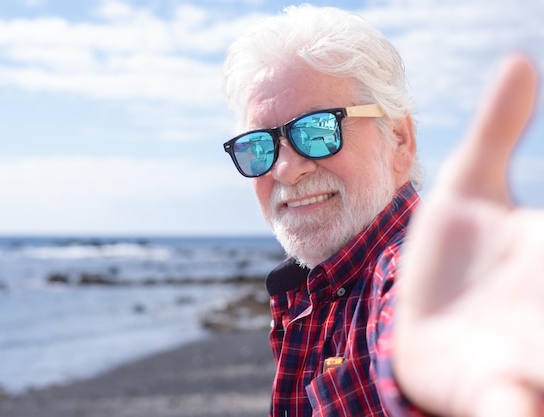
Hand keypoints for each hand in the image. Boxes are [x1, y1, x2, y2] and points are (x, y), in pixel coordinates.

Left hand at [394, 55, 543, 416]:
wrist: (410, 319)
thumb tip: (519, 61)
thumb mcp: (469, 187)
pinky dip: (517, 412)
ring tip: (533, 384)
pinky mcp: (497, 398)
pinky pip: (514, 412)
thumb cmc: (450, 260)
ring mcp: (537, 363)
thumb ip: (497, 130)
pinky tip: (516, 407)